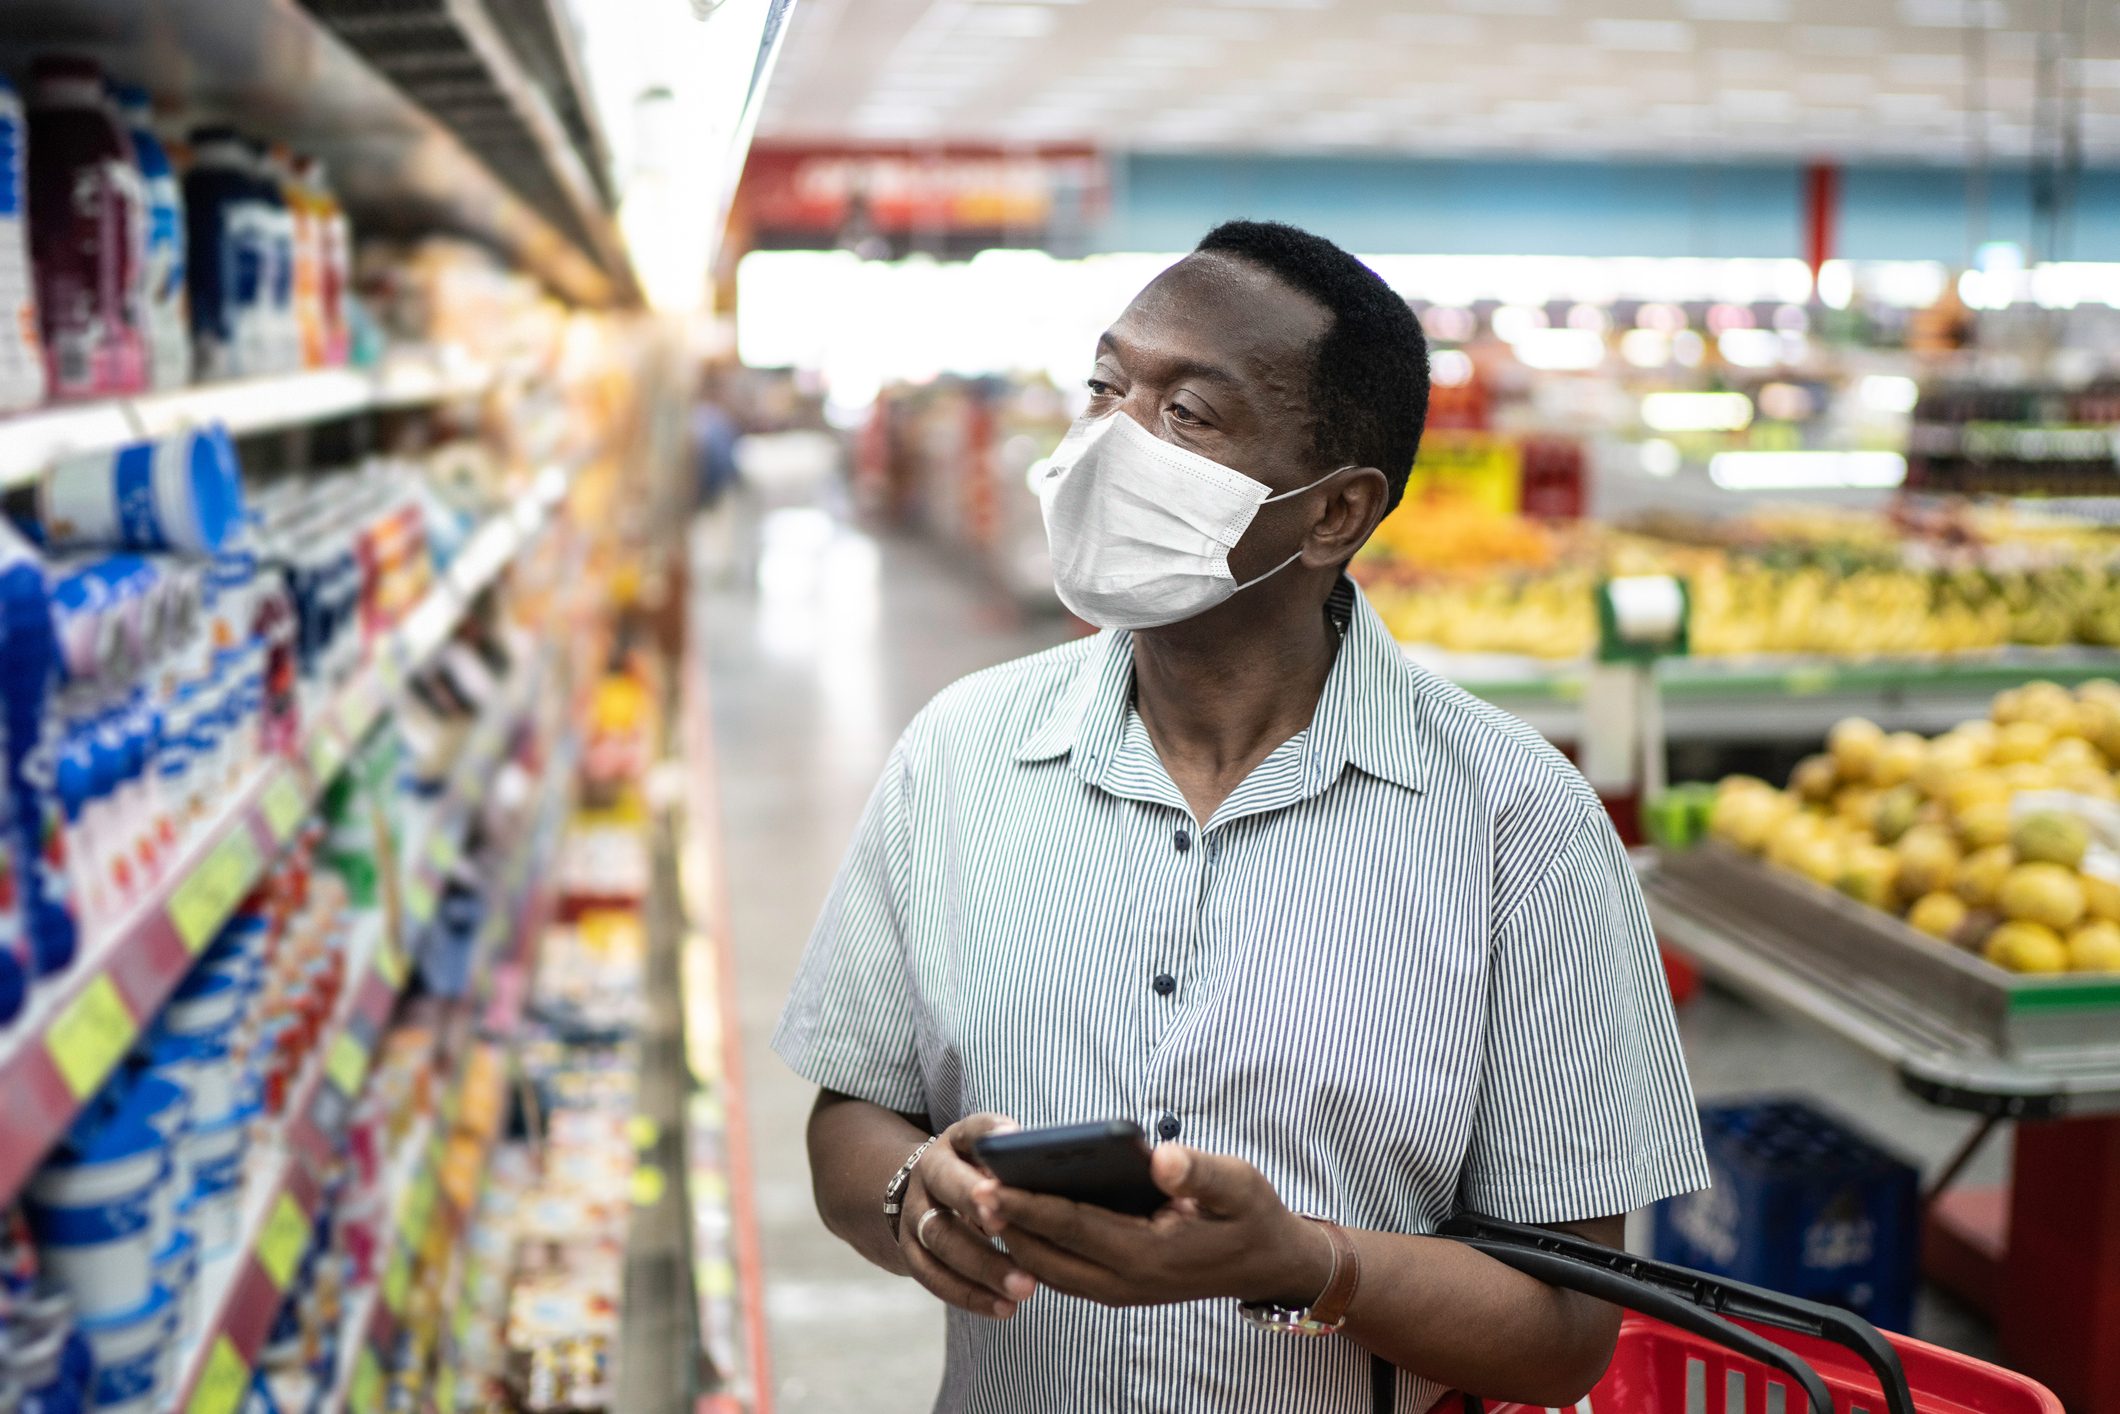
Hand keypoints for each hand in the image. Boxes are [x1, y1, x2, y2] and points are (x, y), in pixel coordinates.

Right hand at [898, 1113, 1039, 1319]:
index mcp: (956, 1141)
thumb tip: (1070, 1174)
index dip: (989, 1135)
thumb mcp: (993, 1156)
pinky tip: (1004, 1308)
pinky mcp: (910, 1251)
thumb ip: (1019, 1162)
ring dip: (982, 1265)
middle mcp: (928, 1172)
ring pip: (940, 1238)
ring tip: (1025, 1287)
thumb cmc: (983, 1175)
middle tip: (1010, 1225)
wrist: (925, 1194)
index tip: (1013, 1138)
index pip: (971, 1131)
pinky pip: (932, 1276)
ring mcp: (913, 1213)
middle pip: (948, 1187)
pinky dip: (968, 1295)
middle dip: (979, 1207)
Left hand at [974, 1143, 1335, 1308]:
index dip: (1026, 1205)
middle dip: (1005, 1224)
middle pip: (1047, 1255)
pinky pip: (1065, 1274)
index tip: (986, 1185)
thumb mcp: (1240, 1184)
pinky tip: (1016, 1222)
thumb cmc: (1251, 1215)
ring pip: (1050, 1270)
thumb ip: (1199, 1171)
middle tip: (966, 1191)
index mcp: (1148, 1254)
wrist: (1268, 1263)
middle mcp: (1126, 1281)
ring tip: (981, 1204)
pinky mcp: (1120, 1290)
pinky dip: (1036, 1251)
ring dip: (1015, 1241)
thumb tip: (1158, 1158)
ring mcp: (1121, 1291)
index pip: (1071, 1226)